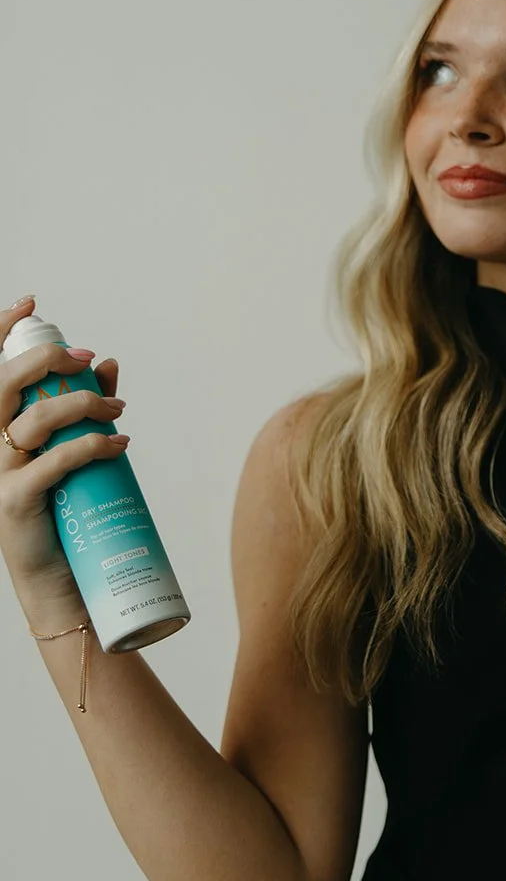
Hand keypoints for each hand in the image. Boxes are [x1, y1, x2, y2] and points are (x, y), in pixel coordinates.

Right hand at [0, 295, 127, 597]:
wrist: (56, 577)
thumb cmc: (63, 508)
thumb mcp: (71, 449)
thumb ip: (85, 405)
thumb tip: (108, 363)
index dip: (1, 330)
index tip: (31, 303)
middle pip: (4, 385)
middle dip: (47, 361)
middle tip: (84, 362)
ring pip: (35, 420)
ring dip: (82, 406)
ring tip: (117, 411)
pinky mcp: (14, 500)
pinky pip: (54, 462)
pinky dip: (92, 447)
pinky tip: (119, 444)